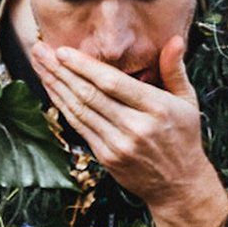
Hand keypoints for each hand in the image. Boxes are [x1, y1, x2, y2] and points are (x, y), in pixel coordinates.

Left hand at [31, 36, 227, 226]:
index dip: (84, 66)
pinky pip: (80, 127)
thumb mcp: (188, 101)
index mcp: (157, 108)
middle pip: (90, 94)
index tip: (62, 50)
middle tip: (40, 51)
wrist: (179, 186)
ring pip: (80, 110)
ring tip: (40, 66)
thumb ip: (175, 69)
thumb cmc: (183, 137)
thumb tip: (175, 40)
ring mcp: (119, 145)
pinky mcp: (107, 158)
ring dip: (56, 86)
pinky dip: (63, 107)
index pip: (113, 83)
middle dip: (61, 70)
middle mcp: (136, 127)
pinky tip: (52, 90)